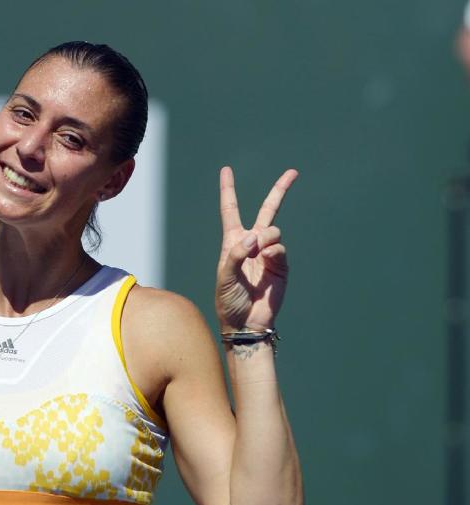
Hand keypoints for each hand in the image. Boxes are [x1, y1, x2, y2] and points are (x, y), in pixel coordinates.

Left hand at [215, 166, 297, 329]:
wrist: (246, 321)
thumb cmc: (228, 300)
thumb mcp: (224, 277)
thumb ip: (236, 255)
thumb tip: (254, 237)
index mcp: (232, 242)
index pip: (231, 210)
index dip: (228, 190)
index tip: (226, 170)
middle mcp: (251, 244)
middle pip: (267, 210)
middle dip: (280, 191)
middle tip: (293, 172)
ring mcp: (268, 253)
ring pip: (273, 230)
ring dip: (265, 238)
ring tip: (257, 254)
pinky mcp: (281, 265)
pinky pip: (280, 248)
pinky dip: (273, 251)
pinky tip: (267, 261)